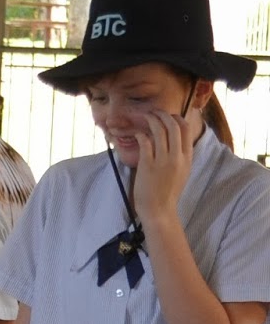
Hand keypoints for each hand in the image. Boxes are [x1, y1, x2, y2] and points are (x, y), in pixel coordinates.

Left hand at [131, 107, 194, 224]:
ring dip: (151, 120)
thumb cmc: (168, 193)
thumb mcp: (182, 172)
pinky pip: (145, 142)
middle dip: (163, 115)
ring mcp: (162, 160)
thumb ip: (181, 157)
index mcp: (187, 157)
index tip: (169, 116)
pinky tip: (136, 134)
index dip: (177, 118)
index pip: (186, 129)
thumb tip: (175, 142)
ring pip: (159, 131)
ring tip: (145, 117)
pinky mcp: (148, 165)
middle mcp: (176, 156)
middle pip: (173, 126)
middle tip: (154, 113)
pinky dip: (140, 134)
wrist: (159, 210)